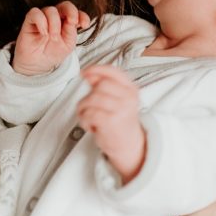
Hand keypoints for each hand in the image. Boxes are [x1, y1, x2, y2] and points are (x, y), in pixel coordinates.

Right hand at [13, 3, 89, 76]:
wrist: (37, 63)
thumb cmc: (53, 52)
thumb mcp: (67, 44)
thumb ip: (71, 31)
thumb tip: (72, 20)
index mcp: (68, 22)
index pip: (77, 13)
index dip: (83, 16)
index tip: (85, 25)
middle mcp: (56, 17)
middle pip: (65, 5)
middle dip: (71, 12)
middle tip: (72, 22)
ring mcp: (43, 17)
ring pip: (51, 10)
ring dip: (54, 24)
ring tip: (53, 37)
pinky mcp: (30, 20)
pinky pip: (36, 13)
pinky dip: (41, 22)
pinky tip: (44, 33)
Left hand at [77, 65, 145, 181]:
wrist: (129, 146)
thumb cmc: (120, 123)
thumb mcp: (117, 101)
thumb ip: (103, 87)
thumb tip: (89, 75)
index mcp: (131, 89)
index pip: (113, 71)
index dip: (97, 69)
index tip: (85, 73)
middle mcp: (128, 97)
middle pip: (100, 85)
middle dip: (90, 96)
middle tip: (90, 108)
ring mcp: (121, 109)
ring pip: (92, 98)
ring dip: (84, 109)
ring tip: (89, 118)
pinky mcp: (111, 121)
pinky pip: (89, 113)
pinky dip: (85, 120)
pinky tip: (91, 126)